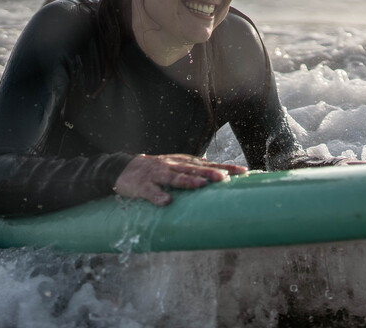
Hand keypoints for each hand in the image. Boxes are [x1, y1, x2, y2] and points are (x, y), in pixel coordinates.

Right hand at [113, 154, 247, 205]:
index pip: (206, 164)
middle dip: (209, 173)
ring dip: (187, 181)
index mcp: (181, 162)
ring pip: (174, 177)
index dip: (224, 167)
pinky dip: (158, 196)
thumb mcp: (175, 167)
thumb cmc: (154, 170)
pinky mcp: (142, 186)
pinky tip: (166, 202)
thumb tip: (219, 177)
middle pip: (193, 169)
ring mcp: (156, 175)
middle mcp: (171, 166)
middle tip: (225, 178)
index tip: (243, 171)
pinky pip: (151, 192)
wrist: (122, 168)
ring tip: (201, 185)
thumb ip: (193, 171)